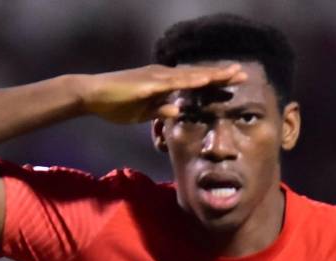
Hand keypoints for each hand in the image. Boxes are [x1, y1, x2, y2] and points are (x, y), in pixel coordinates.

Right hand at [76, 63, 246, 123]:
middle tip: (243, 74)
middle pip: (197, 76)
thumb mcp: (141, 112)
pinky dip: (192, 81)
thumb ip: (159, 111)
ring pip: (191, 76)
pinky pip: (174, 83)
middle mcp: (163, 76)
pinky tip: (206, 80)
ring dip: (212, 75)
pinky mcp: (149, 83)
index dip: (212, 82)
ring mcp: (157, 77)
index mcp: (162, 82)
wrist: (91, 94)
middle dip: (220, 75)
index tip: (231, 83)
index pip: (192, 83)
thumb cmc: (113, 103)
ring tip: (233, 75)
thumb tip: (177, 112)